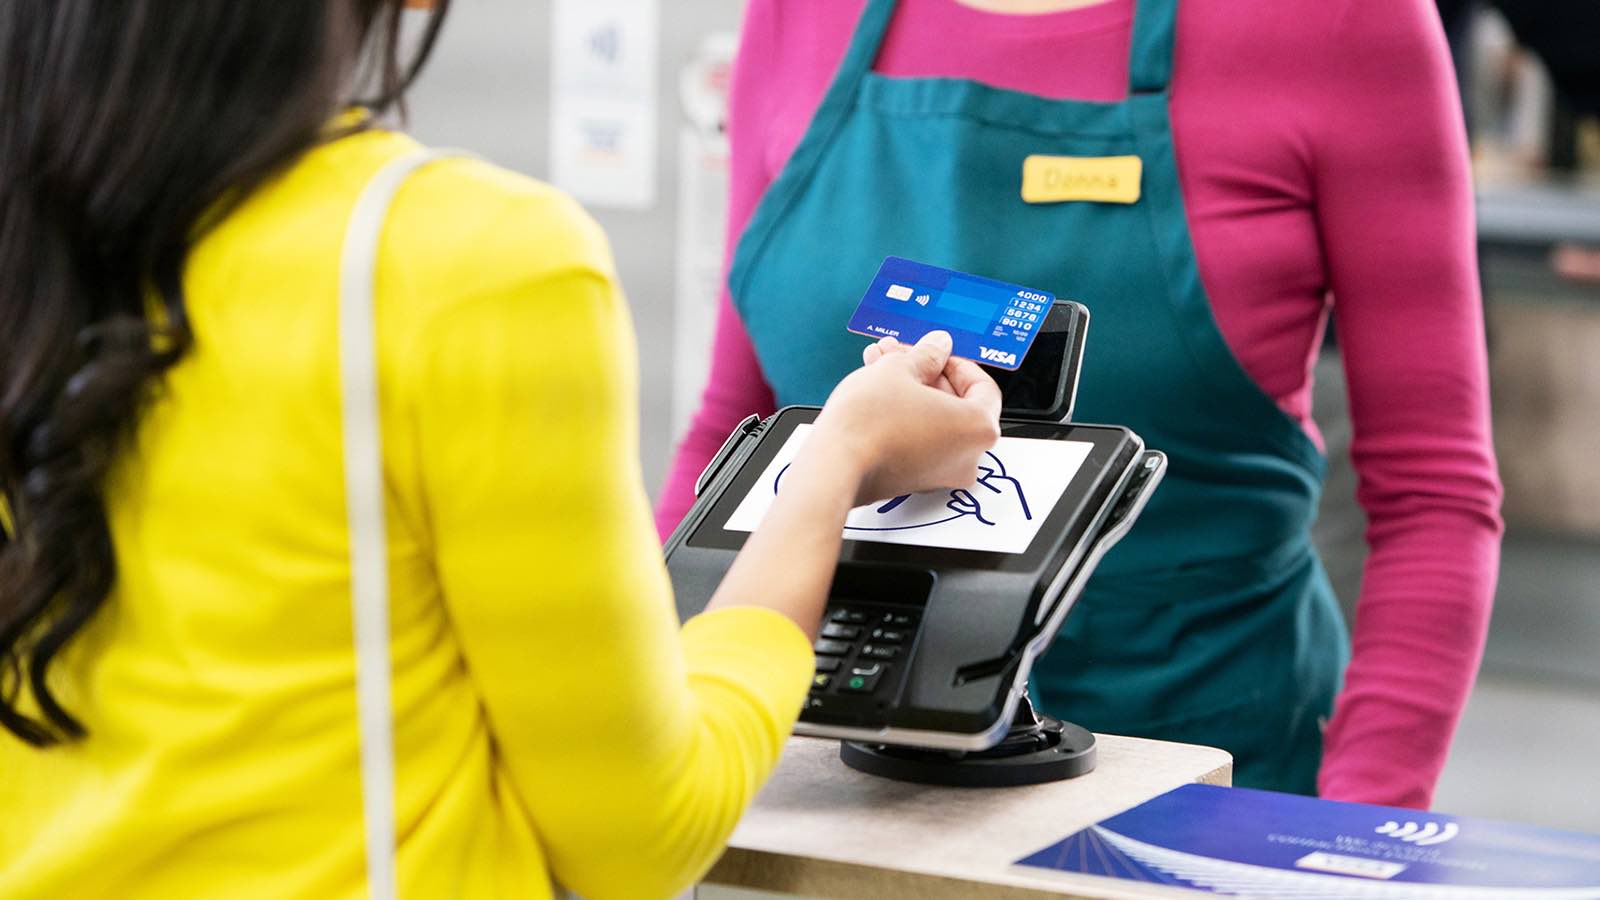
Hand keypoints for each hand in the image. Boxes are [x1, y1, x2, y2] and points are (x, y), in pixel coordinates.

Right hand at [803, 331, 1001, 504]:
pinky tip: (877, 391)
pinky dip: (903, 415)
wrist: (835, 464)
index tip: (937, 353)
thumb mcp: (900, 369)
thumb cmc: (870, 425)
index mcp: (979, 429)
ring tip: (881, 365)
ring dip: (910, 390)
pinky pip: (918, 438)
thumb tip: (937, 347)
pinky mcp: (913, 479)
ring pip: (933, 420)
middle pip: (956, 404)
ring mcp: (940, 473)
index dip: (956, 362)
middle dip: (926, 373)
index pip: (983, 387)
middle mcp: (967, 458)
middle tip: (904, 354)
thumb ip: (927, 354)